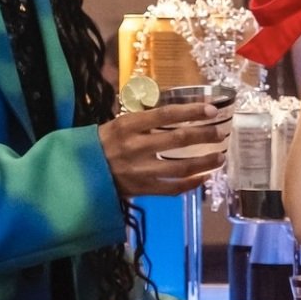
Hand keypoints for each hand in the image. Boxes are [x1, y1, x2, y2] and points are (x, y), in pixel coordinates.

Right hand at [98, 103, 230, 198]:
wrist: (79, 173)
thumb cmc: (103, 144)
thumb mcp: (118, 124)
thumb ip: (145, 119)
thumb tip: (177, 112)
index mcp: (128, 126)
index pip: (166, 115)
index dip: (191, 111)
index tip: (212, 110)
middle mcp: (135, 147)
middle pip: (178, 140)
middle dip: (204, 136)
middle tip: (221, 133)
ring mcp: (140, 171)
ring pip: (180, 167)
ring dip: (205, 163)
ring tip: (220, 157)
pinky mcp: (142, 189)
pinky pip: (172, 189)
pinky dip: (191, 184)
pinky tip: (204, 178)